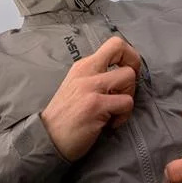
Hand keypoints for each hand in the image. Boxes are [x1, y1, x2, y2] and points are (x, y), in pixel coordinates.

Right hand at [41, 36, 139, 161]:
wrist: (47, 138)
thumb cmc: (64, 116)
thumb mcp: (76, 86)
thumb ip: (96, 77)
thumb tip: (121, 74)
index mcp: (83, 66)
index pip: (113, 44)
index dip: (129, 55)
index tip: (129, 71)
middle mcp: (86, 71)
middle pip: (121, 49)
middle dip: (134, 67)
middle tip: (126, 87)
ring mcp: (91, 87)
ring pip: (129, 76)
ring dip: (128, 95)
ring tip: (116, 109)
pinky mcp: (96, 105)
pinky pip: (126, 102)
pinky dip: (123, 115)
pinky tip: (110, 123)